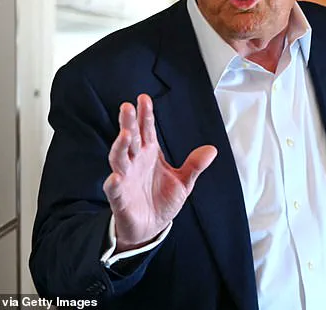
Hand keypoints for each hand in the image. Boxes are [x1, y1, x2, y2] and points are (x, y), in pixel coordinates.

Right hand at [103, 94, 216, 251]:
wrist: (151, 227)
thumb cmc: (162, 200)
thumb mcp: (183, 182)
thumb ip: (195, 165)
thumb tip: (211, 150)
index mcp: (150, 153)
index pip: (147, 130)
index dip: (145, 115)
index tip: (144, 99)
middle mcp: (135, 162)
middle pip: (130, 138)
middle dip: (129, 123)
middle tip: (127, 107)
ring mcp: (126, 178)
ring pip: (119, 159)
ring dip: (120, 147)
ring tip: (126, 135)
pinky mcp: (120, 198)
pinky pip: (114, 189)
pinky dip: (114, 183)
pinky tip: (116, 177)